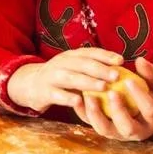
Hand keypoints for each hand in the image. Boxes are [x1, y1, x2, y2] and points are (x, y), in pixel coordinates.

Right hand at [5, 47, 123, 113]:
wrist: (30, 84)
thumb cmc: (61, 78)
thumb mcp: (74, 68)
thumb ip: (92, 68)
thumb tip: (121, 69)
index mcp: (71, 56)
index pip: (90, 52)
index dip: (105, 55)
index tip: (121, 60)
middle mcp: (61, 63)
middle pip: (82, 64)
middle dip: (100, 68)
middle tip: (116, 75)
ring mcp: (52, 76)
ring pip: (71, 78)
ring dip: (88, 81)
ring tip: (103, 87)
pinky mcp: (44, 92)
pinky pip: (57, 94)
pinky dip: (68, 97)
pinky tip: (79, 101)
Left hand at [75, 57, 152, 141]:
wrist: (146, 114)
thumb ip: (151, 73)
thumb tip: (139, 60)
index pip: (150, 111)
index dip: (140, 97)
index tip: (129, 81)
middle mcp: (138, 131)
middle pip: (128, 127)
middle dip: (118, 111)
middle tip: (111, 92)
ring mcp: (119, 133)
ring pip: (106, 130)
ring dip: (96, 115)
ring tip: (89, 96)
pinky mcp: (104, 130)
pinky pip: (91, 124)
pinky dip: (83, 113)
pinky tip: (78, 98)